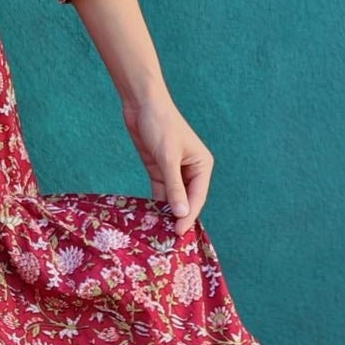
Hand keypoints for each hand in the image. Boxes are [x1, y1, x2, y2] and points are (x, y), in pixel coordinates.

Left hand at [120, 95, 213, 234]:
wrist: (142, 103)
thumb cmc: (160, 125)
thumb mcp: (167, 157)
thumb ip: (174, 186)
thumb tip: (182, 213)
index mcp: (202, 166)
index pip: (197, 197)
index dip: (188, 216)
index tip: (179, 234)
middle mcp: (191, 171)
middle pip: (186, 200)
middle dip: (178, 218)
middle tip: (169, 241)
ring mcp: (174, 171)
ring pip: (173, 198)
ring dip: (166, 213)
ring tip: (159, 234)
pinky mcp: (159, 169)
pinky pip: (160, 192)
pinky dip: (155, 204)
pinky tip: (149, 218)